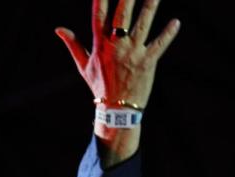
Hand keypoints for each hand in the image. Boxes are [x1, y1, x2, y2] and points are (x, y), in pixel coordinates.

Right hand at [55, 0, 179, 160]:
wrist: (117, 109)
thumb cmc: (100, 87)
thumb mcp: (84, 66)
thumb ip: (73, 44)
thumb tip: (59, 29)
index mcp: (100, 44)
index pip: (98, 15)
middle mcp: (116, 45)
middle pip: (121, 15)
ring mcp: (133, 53)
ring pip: (143, 25)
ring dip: (150, 7)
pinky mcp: (148, 62)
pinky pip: (160, 45)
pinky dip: (168, 34)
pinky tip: (176, 22)